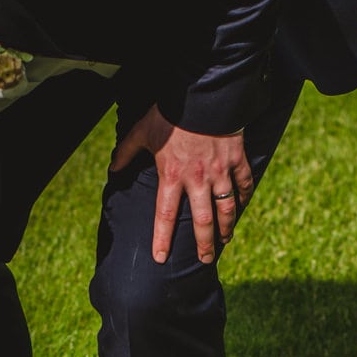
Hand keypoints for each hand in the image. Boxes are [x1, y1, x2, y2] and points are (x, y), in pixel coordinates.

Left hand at [109, 104, 253, 264]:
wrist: (203, 95)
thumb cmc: (170, 114)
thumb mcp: (142, 131)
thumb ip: (126, 152)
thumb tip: (112, 169)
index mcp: (172, 176)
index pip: (166, 216)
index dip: (162, 239)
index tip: (160, 259)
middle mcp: (198, 180)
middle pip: (203, 221)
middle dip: (204, 244)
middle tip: (205, 261)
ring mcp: (221, 172)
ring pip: (227, 208)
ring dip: (226, 228)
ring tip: (224, 241)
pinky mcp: (237, 160)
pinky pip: (244, 184)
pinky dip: (244, 198)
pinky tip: (242, 208)